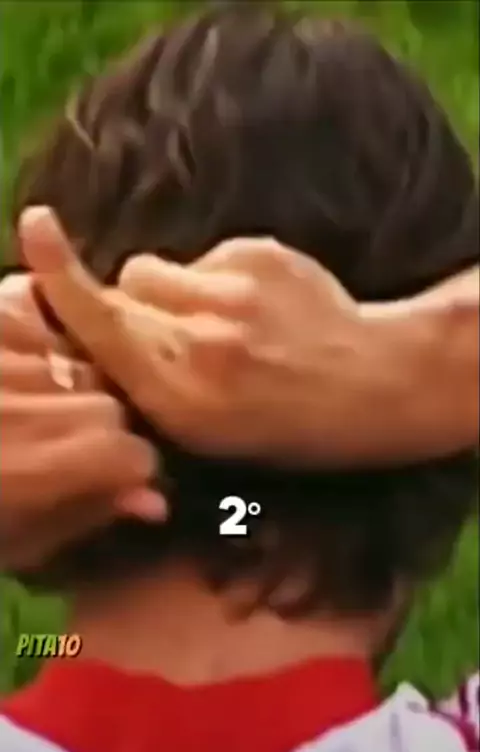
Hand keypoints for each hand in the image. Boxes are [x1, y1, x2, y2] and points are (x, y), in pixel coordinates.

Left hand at [0, 267, 164, 569]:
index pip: (133, 454)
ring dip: (59, 381)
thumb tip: (153, 502)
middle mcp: (26, 401)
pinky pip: (28, 307)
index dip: (126, 470)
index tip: (105, 479)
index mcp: (36, 466)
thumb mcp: (14, 540)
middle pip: (109, 404)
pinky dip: (27, 333)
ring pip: (74, 359)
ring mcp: (2, 353)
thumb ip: (84, 515)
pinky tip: (7, 366)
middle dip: (95, 428)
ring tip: (15, 406)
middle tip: (51, 445)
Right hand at [31, 208, 364, 463]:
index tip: (36, 226)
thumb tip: (99, 336)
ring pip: (157, 267)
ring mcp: (233, 292)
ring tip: (219, 321)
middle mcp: (201, 342)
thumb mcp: (203, 433)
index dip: (60, 277)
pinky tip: (253, 310)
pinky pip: (203, 256)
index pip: (101, 322)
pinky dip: (214, 280)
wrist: (369, 384)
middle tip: (170, 332)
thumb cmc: (282, 423)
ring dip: (169, 289)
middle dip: (128, 304)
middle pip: (123, 284)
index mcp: (180, 397)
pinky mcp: (260, 255)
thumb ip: (144, 383)